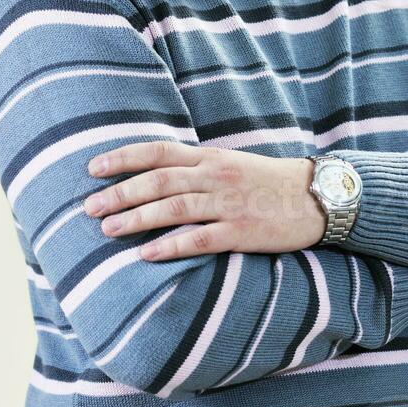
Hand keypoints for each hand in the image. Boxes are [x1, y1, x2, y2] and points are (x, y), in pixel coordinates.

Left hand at [83, 142, 325, 260]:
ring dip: (137, 219)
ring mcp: (228, 204)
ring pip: (173, 208)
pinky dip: (171, 246)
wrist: (318, 198)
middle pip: (159, 181)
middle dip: (120, 193)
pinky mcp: (241, 231)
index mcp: (211, 158)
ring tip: (109, 230)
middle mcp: (216, 176)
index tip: (93, 168)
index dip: (124, 158)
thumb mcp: (233, 165)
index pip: (159, 151)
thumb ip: (198, 169)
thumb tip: (157, 175)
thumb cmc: (271, 182)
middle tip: (89, 207)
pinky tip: (147, 255)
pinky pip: (199, 239)